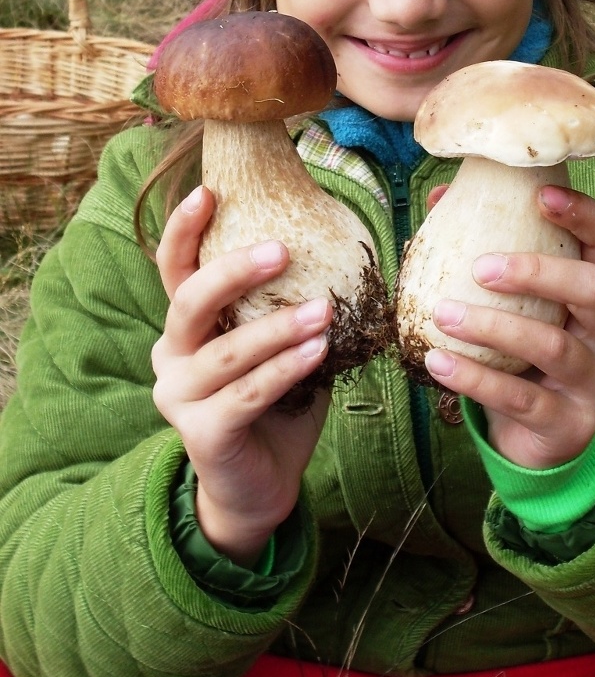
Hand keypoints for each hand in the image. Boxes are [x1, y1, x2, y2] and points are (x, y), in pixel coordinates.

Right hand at [151, 185, 331, 565]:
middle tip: (283, 250)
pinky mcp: (202, 435)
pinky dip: (285, 370)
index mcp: (186, 328)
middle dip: (234, 272)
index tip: (209, 190)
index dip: (185, 230)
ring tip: (323, 310)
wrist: (262, 486)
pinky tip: (319, 351)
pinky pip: (246, 395)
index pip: (174, 269)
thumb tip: (340, 243)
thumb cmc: (278, 403)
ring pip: (225, 352)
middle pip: (188, 302)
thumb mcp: (282, 346)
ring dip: (277, 328)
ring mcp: (180, 398)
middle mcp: (172, 357)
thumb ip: (291, 304)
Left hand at [423, 184, 594, 469]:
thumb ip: (486, 248)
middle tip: (480, 268)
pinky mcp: (571, 426)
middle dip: (538, 271)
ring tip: (443, 315)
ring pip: (554, 346)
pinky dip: (475, 379)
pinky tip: (437, 363)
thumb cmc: (521, 356)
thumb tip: (442, 194)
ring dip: (493, 327)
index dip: (584, 213)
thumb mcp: (515, 305)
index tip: (540, 194)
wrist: (537, 443)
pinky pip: (521, 399)